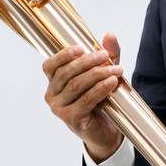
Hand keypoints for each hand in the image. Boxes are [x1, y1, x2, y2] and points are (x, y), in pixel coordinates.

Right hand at [42, 33, 124, 161]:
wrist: (105, 130)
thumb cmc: (100, 99)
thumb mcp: (104, 72)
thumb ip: (107, 54)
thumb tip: (109, 35)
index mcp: (53, 82)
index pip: (50, 65)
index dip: (63, 55)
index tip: (82, 47)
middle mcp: (51, 95)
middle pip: (66, 73)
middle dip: (88, 62)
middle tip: (106, 56)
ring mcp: (59, 109)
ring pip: (76, 85)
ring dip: (98, 74)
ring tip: (116, 69)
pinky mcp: (72, 119)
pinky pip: (86, 100)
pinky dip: (100, 89)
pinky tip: (112, 82)